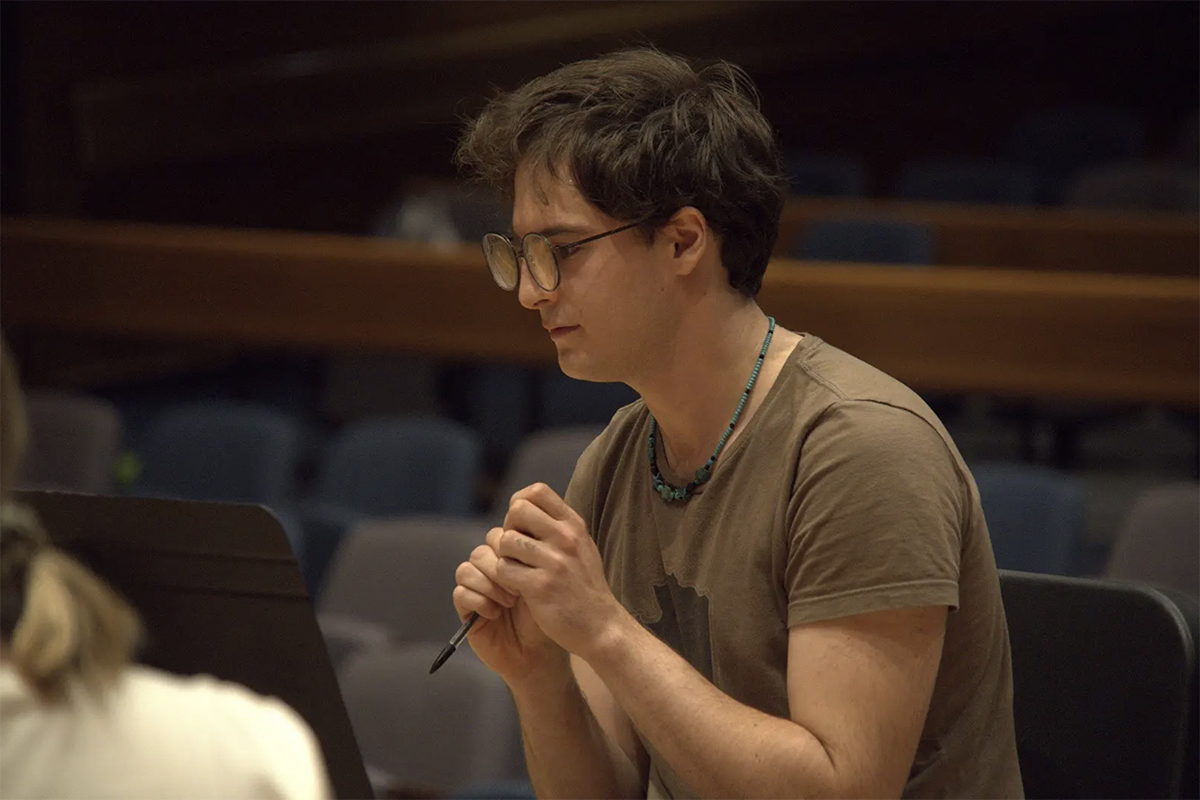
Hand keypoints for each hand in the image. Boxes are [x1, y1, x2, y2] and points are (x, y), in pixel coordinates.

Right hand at [453, 528, 566, 685]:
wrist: (543, 653)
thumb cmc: (552, 614)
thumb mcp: (552, 577)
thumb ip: (543, 549)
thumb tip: (536, 519)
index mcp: (512, 557)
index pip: (501, 532)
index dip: (511, 543)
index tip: (532, 561)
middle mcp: (493, 569)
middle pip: (483, 548)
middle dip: (501, 565)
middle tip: (520, 586)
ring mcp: (478, 588)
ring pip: (468, 568)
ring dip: (490, 583)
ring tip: (510, 600)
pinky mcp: (466, 609)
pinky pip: (460, 592)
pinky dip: (478, 600)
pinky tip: (495, 613)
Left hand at [493, 483, 627, 659]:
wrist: (601, 627)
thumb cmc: (585, 587)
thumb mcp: (581, 547)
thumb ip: (558, 526)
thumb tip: (523, 506)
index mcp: (574, 525)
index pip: (537, 491)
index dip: (520, 505)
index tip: (522, 526)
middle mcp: (566, 538)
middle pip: (517, 510)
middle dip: (509, 528)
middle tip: (515, 551)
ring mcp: (554, 562)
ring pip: (506, 540)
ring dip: (505, 556)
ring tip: (516, 571)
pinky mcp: (540, 587)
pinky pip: (504, 569)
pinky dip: (504, 580)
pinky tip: (516, 589)